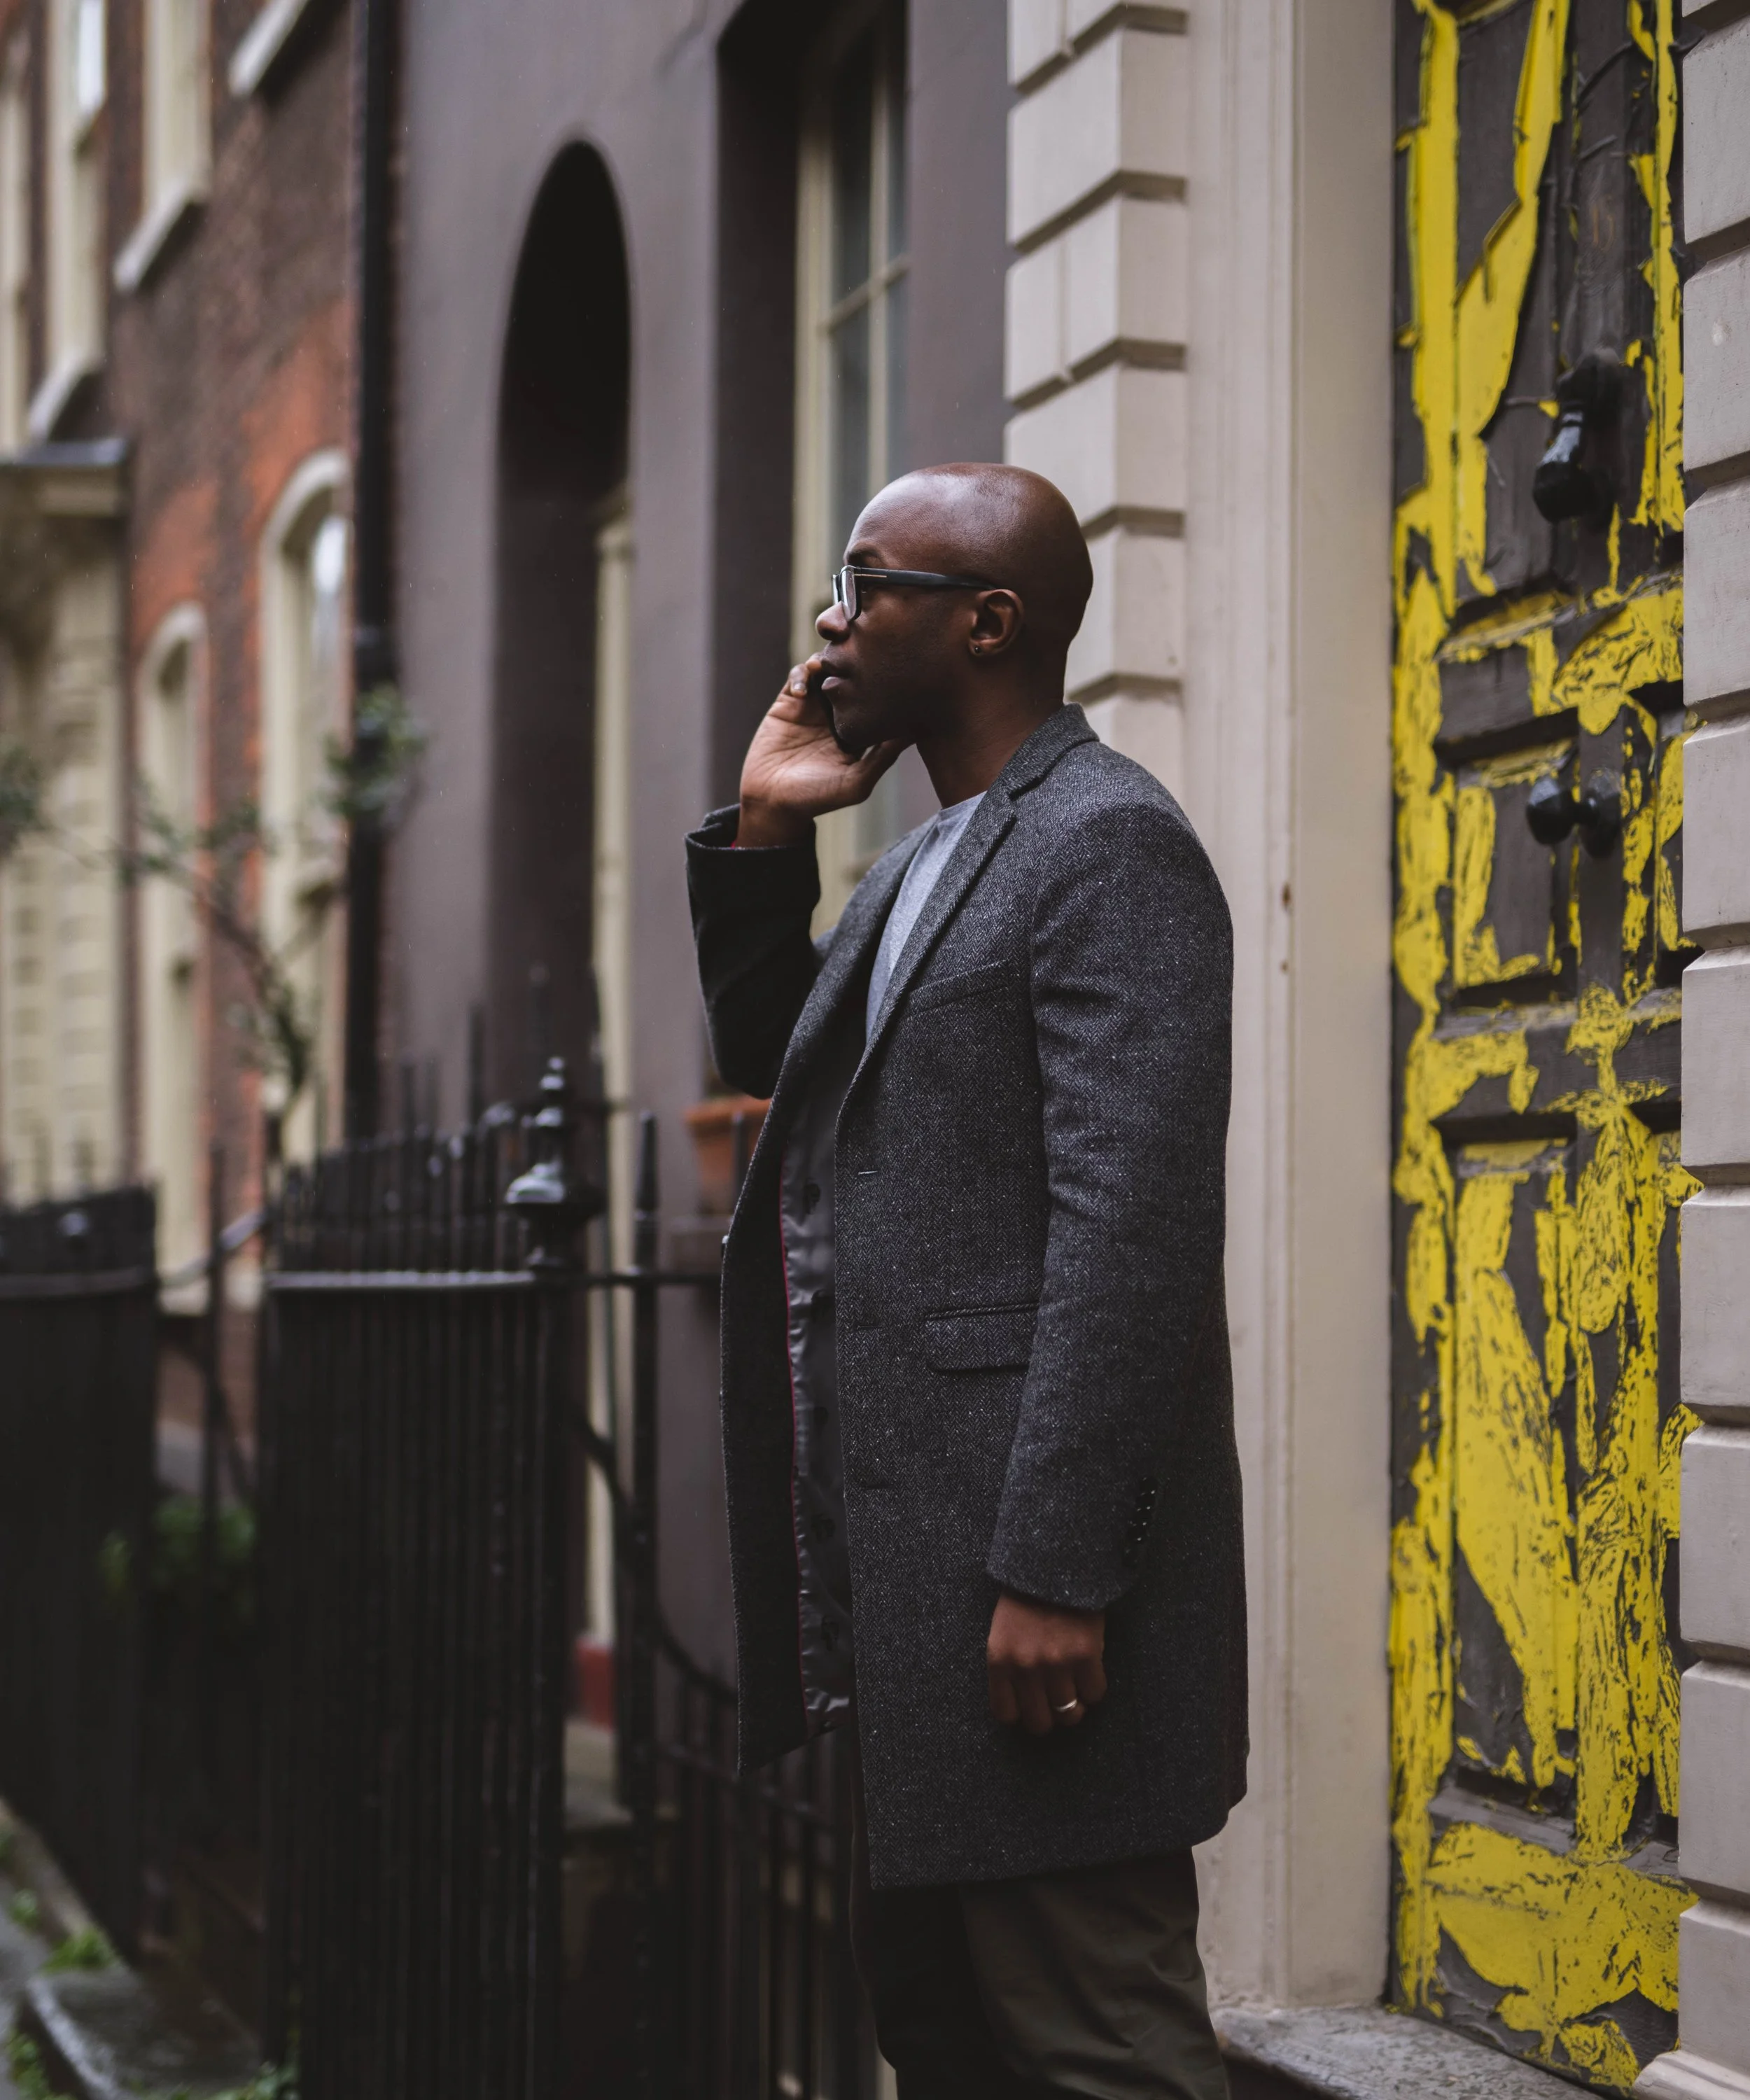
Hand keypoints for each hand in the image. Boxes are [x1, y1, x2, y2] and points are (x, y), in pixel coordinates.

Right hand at [737, 660, 903, 848]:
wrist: (772, 800)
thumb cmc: (817, 798)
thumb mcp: (856, 783)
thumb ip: (883, 758)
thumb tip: (913, 732)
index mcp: (859, 731)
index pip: (876, 699)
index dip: (882, 685)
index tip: (887, 676)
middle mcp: (838, 715)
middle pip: (852, 677)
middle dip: (855, 665)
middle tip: (856, 660)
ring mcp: (813, 707)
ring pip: (826, 670)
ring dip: (827, 663)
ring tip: (823, 669)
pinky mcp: (788, 704)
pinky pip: (797, 676)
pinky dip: (801, 676)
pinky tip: (800, 693)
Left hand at [987, 1592, 1106, 1734]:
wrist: (1055, 1562)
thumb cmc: (1027, 1596)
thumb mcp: (1004, 1631)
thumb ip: (1010, 1665)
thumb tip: (1026, 1701)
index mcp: (999, 1660)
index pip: (1005, 1713)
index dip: (1022, 1714)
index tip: (1032, 1706)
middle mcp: (1025, 1667)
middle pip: (1040, 1722)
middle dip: (1050, 1717)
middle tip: (1058, 1702)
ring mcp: (1056, 1663)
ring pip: (1069, 1714)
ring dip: (1076, 1706)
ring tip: (1077, 1689)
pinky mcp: (1085, 1655)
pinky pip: (1095, 1693)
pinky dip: (1095, 1688)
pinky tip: (1091, 1671)